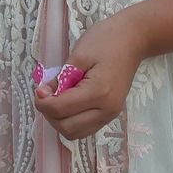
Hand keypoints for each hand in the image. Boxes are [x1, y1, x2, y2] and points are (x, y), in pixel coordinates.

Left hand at [34, 11, 148, 140]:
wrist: (133, 39)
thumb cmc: (106, 40)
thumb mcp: (79, 54)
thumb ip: (61, 77)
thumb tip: (44, 94)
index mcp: (98, 92)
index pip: (61, 109)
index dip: (43, 102)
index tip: (38, 90)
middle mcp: (106, 109)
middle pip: (67, 128)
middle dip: (50, 114)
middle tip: (45, 95)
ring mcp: (110, 114)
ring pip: (76, 133)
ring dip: (60, 121)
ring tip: (56, 100)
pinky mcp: (111, 114)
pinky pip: (86, 128)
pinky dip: (72, 121)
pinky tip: (68, 104)